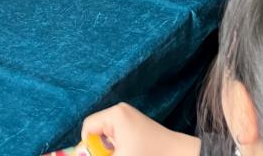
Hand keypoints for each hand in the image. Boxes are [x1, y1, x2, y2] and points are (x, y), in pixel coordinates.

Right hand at [81, 103, 200, 155]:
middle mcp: (120, 111)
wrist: (179, 155)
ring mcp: (129, 118)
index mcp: (115, 114)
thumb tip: (83, 155)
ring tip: (127, 153)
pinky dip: (119, 150)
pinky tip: (131, 153)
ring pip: (107, 138)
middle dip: (101, 150)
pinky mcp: (136, 127)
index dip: (88, 146)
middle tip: (117, 154)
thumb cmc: (149, 154)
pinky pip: (118, 139)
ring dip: (111, 151)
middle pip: (96, 133)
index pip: (87, 127)